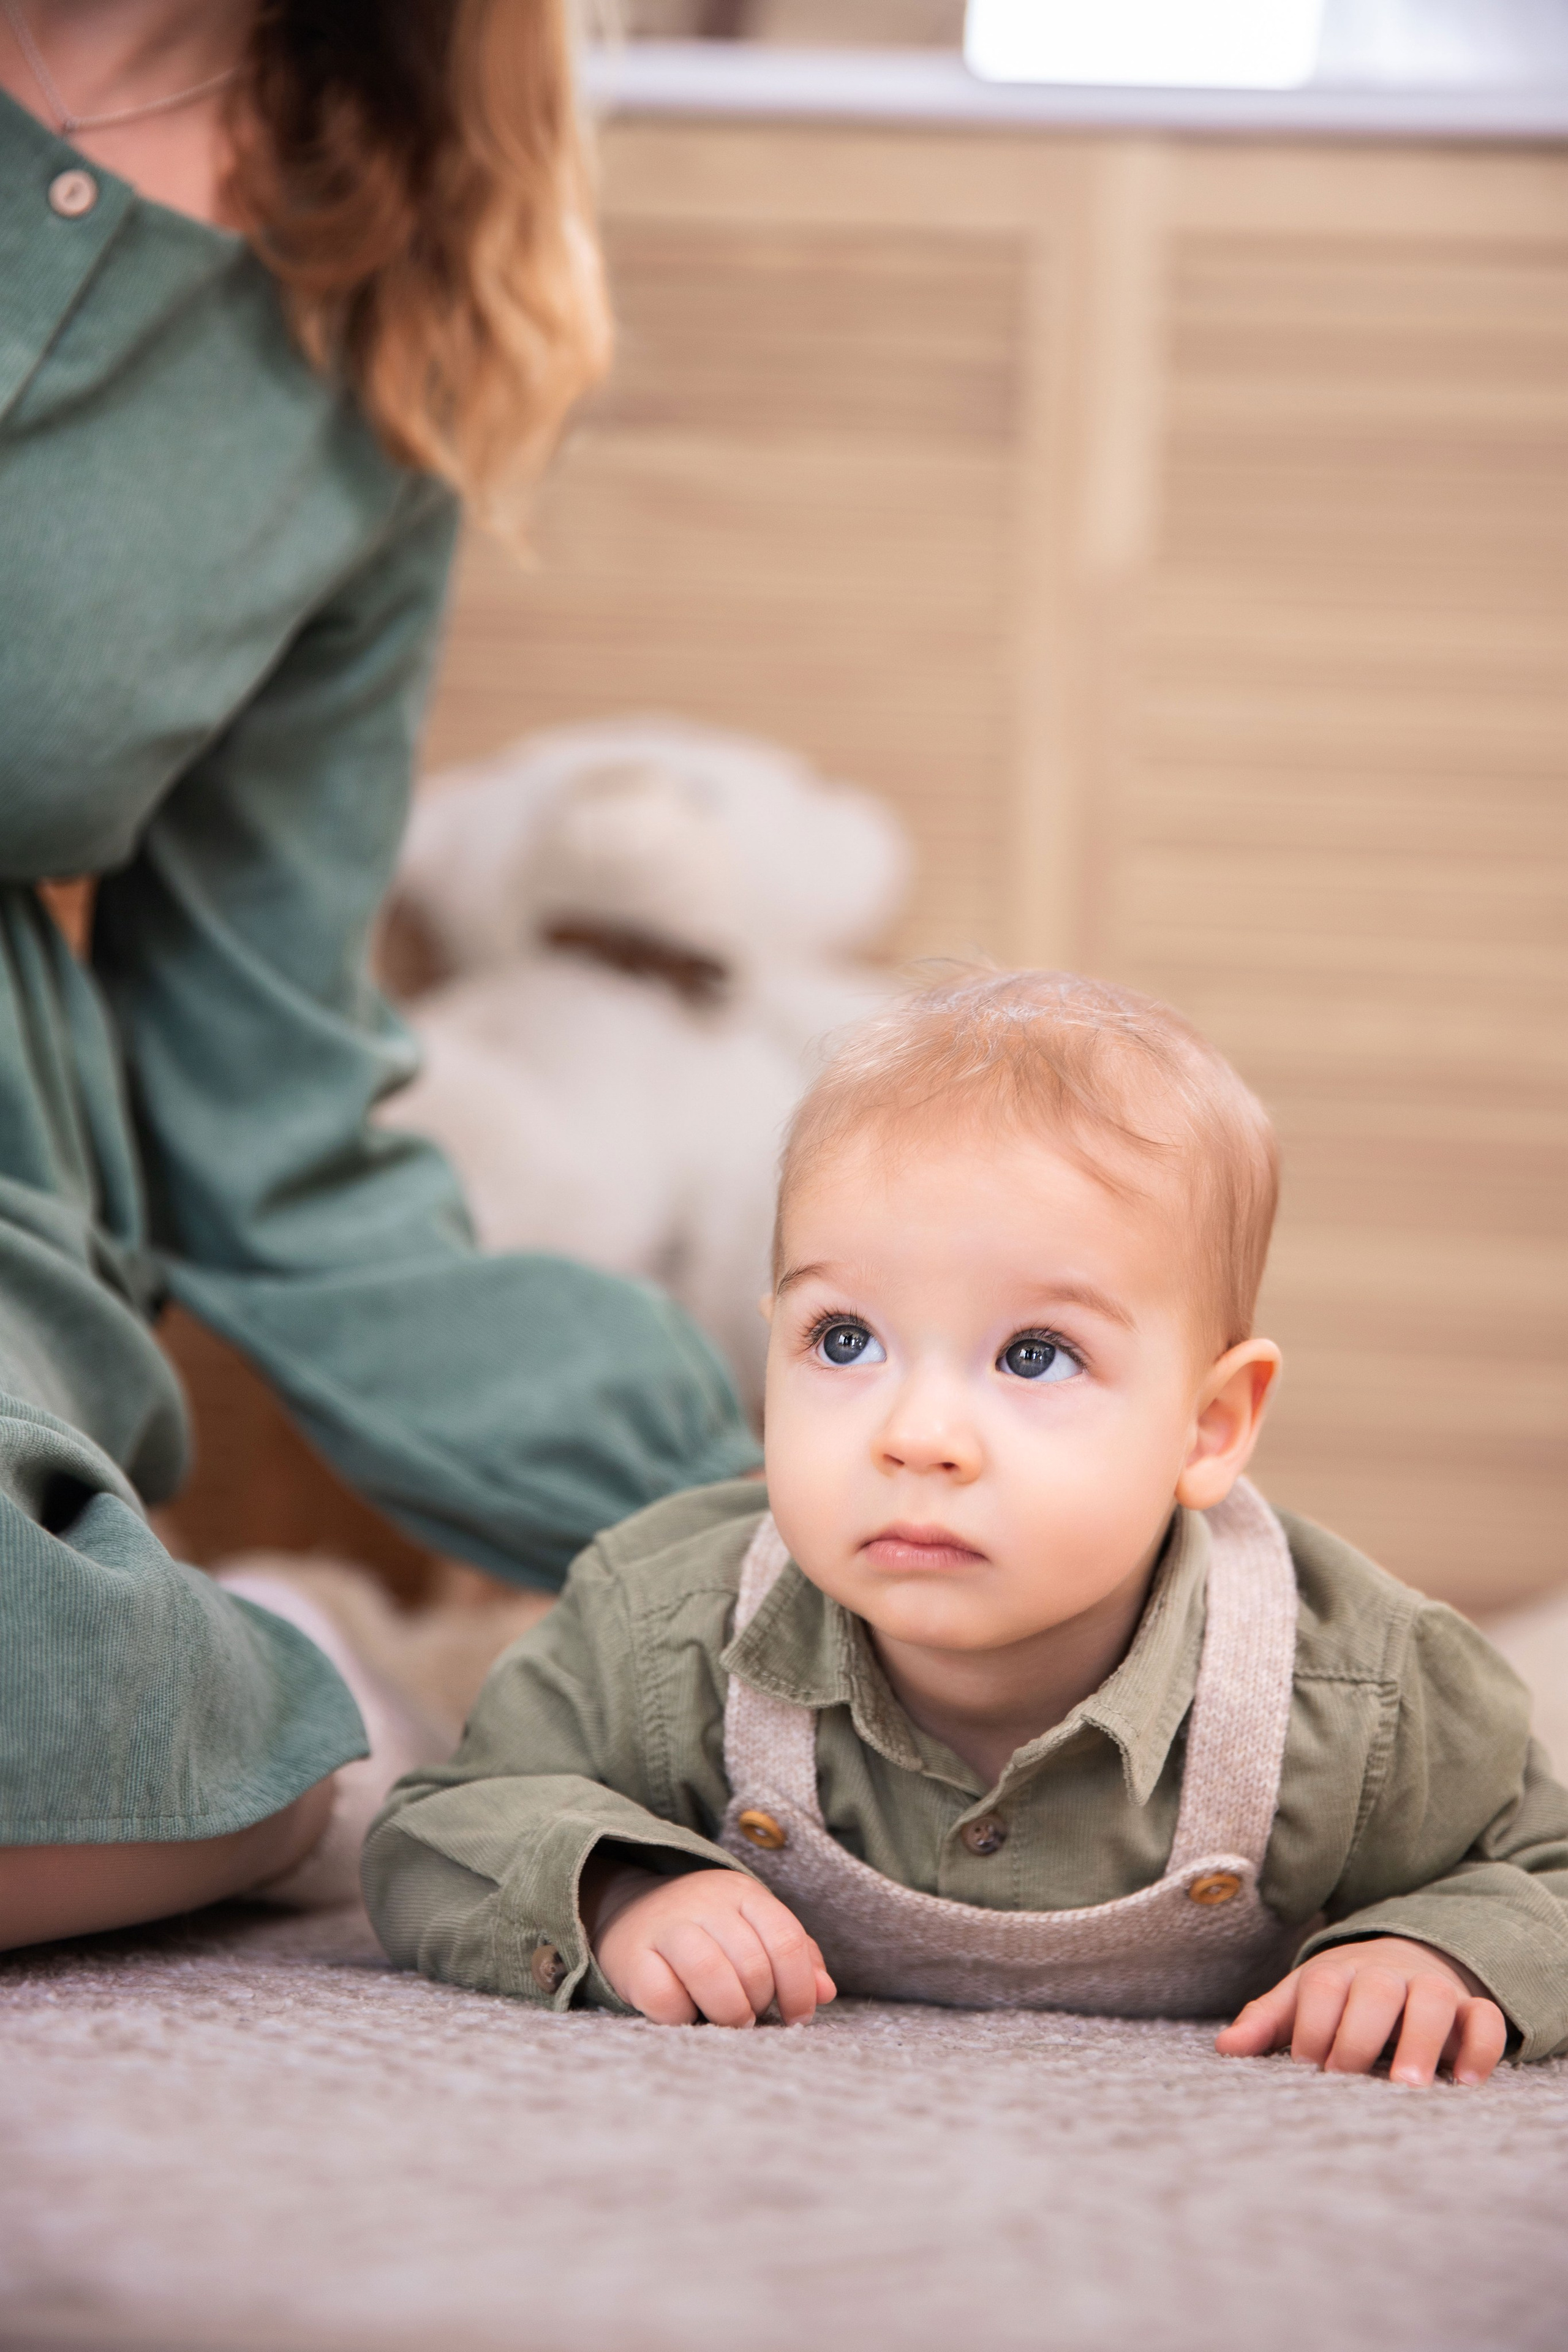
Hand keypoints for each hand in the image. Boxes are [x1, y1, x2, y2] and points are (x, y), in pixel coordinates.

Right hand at [585, 1860, 834, 2027]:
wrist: (629, 1911)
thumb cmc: (708, 1932)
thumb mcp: (753, 1930)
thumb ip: (796, 1957)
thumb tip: (826, 1992)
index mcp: (743, 1893)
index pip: (786, 1938)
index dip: (799, 1988)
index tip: (797, 2017)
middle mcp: (705, 1901)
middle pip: (752, 1964)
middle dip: (759, 2003)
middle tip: (751, 2015)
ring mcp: (666, 1927)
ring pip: (711, 1976)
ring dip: (728, 2012)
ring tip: (728, 2020)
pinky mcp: (631, 1957)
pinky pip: (665, 1998)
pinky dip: (681, 2016)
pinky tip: (685, 2012)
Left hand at [1215, 1935, 1507, 2085]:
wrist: (1403, 1961)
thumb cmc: (1341, 1995)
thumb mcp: (1301, 2001)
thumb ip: (1267, 2023)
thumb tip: (1224, 2049)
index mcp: (1338, 1973)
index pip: (1321, 1988)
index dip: (1311, 2026)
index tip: (1304, 2067)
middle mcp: (1386, 1975)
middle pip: (1375, 1990)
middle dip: (1360, 2034)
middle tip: (1349, 2078)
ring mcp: (1431, 1987)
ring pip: (1433, 1999)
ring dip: (1421, 2039)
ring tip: (1409, 2085)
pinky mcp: (1469, 2008)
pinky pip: (1485, 2018)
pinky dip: (1481, 2046)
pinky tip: (1466, 2082)